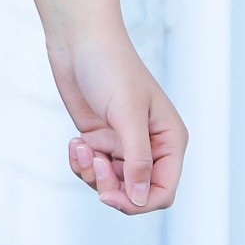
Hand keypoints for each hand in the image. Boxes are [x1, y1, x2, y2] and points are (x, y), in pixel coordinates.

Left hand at [50, 26, 186, 213]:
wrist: (80, 42)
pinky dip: (81, 163)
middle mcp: (150, 146)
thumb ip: (137, 160)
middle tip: (93, 164)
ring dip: (91, 173)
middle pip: (135, 194)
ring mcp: (123, 145)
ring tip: (81, 146)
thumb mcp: (127, 115)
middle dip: (110, 187)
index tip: (110, 195)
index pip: (164, 191)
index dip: (139, 202)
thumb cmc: (111, 68)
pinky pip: (92, 170)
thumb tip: (141, 200)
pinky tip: (75, 142)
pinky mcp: (100, 141)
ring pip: (111, 185)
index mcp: (169, 140)